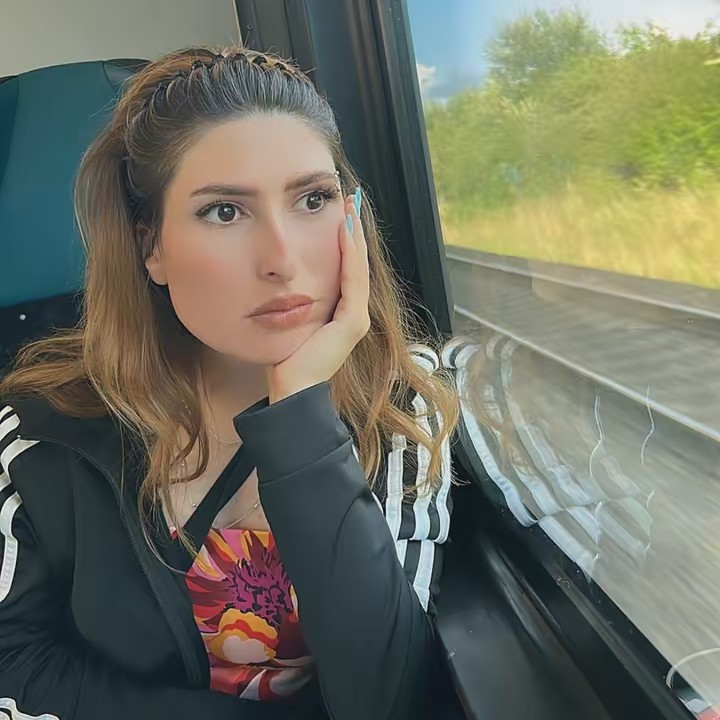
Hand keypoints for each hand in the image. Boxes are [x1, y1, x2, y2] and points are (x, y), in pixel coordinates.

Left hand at [266, 189, 369, 402]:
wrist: (291, 386)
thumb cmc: (286, 358)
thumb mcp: (291, 321)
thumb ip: (293, 301)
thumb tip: (277, 278)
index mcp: (340, 314)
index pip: (346, 269)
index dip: (345, 240)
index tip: (339, 213)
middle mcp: (353, 314)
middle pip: (356, 264)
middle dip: (353, 230)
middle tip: (349, 199)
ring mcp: (356, 318)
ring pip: (357, 268)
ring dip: (354, 236)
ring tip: (349, 207)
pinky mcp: (352, 322)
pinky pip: (352, 281)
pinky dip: (349, 255)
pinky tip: (344, 231)